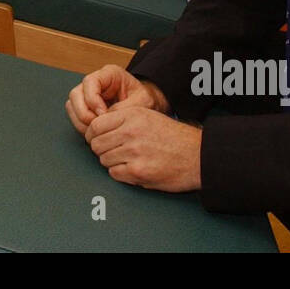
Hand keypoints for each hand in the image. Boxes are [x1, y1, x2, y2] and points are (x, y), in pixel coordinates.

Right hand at [66, 65, 165, 134]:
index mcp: (109, 74)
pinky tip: (96, 132)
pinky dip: (82, 126)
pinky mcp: (86, 107)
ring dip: (81, 121)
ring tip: (98, 131)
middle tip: (98, 125)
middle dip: (84, 113)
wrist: (146, 107)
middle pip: (76, 94)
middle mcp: (95, 82)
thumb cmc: (145, 101)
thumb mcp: (142, 102)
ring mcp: (88, 94)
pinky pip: (74, 115)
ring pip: (72, 105)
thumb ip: (125, 108)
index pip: (90, 82)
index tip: (103, 114)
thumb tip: (106, 117)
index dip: (93, 100)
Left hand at [86, 106, 201, 190]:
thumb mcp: (148, 116)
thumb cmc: (173, 137)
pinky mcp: (138, 171)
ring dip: (111, 161)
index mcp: (132, 115)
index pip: (95, 125)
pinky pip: (114, 173)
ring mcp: (133, 152)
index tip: (96, 139)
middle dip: (101, 149)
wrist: (197, 155)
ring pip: (103, 159)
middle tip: (112, 151)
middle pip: (96, 144)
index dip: (92, 134)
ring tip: (126, 160)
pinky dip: (120, 173)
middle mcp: (130, 131)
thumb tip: (96, 129)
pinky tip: (132, 168)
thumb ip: (122, 119)